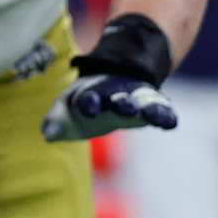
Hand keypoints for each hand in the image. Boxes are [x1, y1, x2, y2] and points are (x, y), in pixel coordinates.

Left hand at [41, 73, 177, 141]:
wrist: (114, 83)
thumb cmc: (86, 103)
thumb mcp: (67, 112)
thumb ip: (56, 123)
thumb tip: (47, 134)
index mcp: (91, 97)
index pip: (89, 100)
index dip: (89, 103)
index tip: (88, 106)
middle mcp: (115, 97)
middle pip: (119, 100)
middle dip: (121, 103)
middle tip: (124, 106)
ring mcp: (136, 101)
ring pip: (143, 104)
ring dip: (147, 109)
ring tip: (152, 114)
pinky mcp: (153, 107)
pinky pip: (162, 111)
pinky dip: (166, 115)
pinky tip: (170, 122)